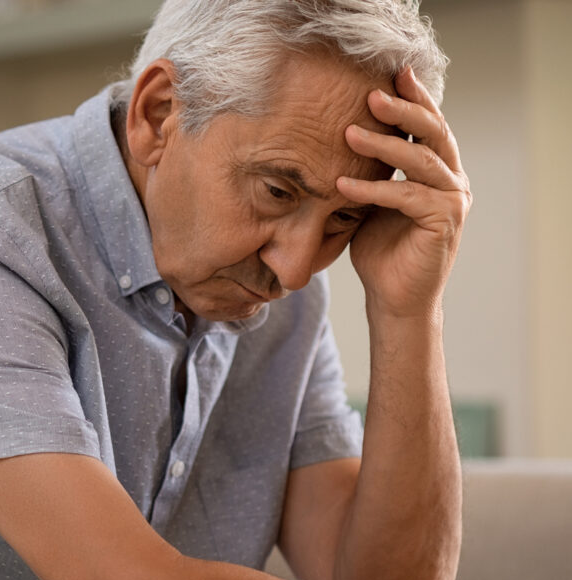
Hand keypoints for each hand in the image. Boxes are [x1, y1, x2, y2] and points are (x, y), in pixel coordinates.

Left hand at [336, 66, 471, 319]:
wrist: (391, 297)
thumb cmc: (379, 250)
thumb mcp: (369, 201)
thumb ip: (368, 171)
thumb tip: (336, 136)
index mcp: (437, 171)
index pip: (428, 126)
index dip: (413, 98)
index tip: (390, 74)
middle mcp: (451, 181)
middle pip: (433, 133)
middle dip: (403, 110)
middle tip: (371, 94)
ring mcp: (453, 200)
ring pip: (421, 160)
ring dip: (383, 144)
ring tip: (348, 132)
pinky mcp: (444, 222)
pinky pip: (407, 196)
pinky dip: (374, 188)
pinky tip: (342, 184)